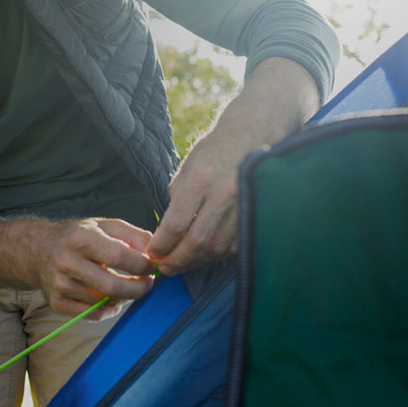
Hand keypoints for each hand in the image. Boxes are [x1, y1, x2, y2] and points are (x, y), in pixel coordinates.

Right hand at [36, 218, 156, 319]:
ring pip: (103, 303)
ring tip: (126, 286)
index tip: (151, 266)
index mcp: (80, 238)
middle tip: (147, 283)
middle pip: (112, 287)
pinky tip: (111, 299)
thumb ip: (134, 236)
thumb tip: (155, 254)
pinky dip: (108, 310)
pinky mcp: (57, 303)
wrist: (40, 250)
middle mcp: (67, 262)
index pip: (119, 256)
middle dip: (138, 288)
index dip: (141, 265)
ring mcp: (60, 285)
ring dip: (123, 298)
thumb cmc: (80, 237)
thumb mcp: (106, 226)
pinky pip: (92, 315)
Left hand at [146, 123, 249, 274]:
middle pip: (196, 242)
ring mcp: (242, 206)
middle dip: (177, 260)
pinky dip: (216, 255)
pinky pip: (233, 246)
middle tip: (165, 269)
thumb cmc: (212, 153)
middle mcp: (223, 195)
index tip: (153, 253)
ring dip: (196, 262)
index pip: (176, 224)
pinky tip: (204, 255)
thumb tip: (167, 235)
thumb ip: (177, 202)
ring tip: (182, 264)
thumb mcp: (187, 170)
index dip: (162, 244)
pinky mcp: (254, 215)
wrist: (250, 137)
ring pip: (216, 248)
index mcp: (200, 181)